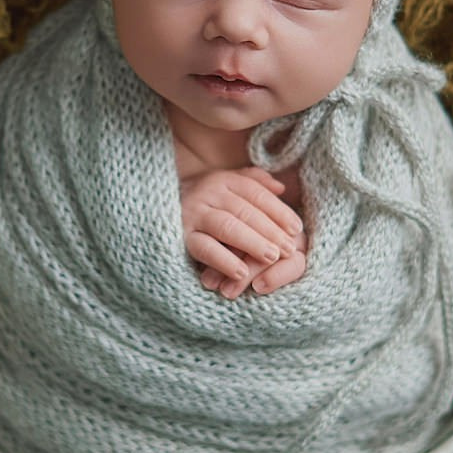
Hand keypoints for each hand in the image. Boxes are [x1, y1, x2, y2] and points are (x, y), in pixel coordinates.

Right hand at [179, 165, 305, 299]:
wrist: (156, 209)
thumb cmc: (202, 201)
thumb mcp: (225, 185)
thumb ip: (253, 182)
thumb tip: (281, 187)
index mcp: (222, 179)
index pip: (255, 193)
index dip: (278, 210)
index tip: (296, 228)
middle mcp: (207, 193)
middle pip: (245, 210)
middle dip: (270, 230)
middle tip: (289, 248)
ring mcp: (192, 214)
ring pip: (227, 227)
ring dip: (252, 242)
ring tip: (272, 258)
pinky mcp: (180, 236)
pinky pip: (204, 248)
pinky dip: (223, 260)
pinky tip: (240, 273)